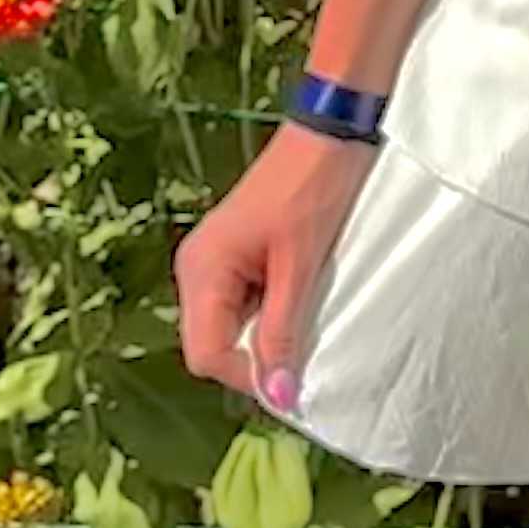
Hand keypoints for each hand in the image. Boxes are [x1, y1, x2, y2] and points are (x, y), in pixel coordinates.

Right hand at [174, 124, 375, 418]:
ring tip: (304, 321)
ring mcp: (214, 260)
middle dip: (254, 358)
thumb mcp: (300, 268)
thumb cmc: (313, 190)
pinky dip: (268, 313)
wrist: (332, 131)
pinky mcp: (235, 254)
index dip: (247, 376)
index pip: (206, 355)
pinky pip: (243, 303)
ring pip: (229, 326)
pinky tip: (298, 300)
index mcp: (202, 271)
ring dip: (264, 336)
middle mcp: (197, 269)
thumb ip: (283, 333)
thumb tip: (277, 397)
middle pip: (211, 343)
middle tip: (301, 353)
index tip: (293, 381)